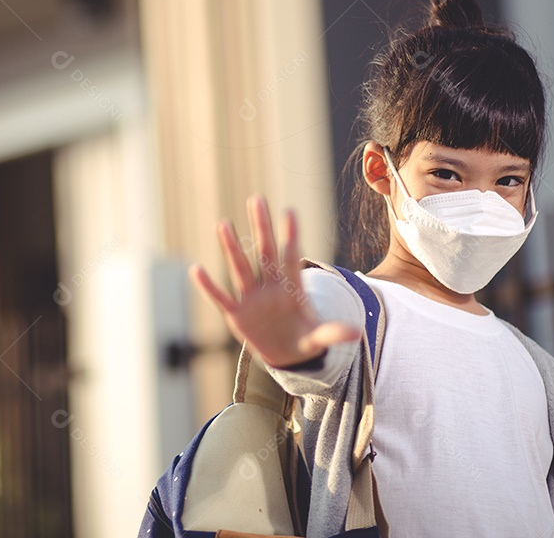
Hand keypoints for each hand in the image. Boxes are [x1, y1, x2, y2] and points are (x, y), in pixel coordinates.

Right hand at [189, 195, 360, 367]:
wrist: (285, 354)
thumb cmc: (303, 338)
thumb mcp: (317, 338)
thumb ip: (332, 333)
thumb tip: (357, 334)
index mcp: (292, 289)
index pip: (291, 257)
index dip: (291, 236)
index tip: (290, 211)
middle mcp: (270, 288)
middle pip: (265, 252)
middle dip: (261, 227)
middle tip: (257, 199)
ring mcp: (252, 299)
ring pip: (241, 269)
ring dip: (232, 248)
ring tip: (223, 224)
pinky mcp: (237, 315)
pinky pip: (221, 298)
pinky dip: (209, 286)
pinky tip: (196, 269)